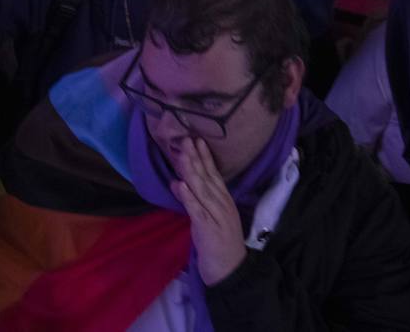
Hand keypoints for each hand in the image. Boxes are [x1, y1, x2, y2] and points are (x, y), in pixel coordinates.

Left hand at [171, 138, 246, 286]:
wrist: (230, 270)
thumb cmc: (218, 244)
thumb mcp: (207, 218)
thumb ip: (195, 200)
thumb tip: (179, 182)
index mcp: (224, 201)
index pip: (213, 175)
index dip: (205, 157)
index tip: (197, 139)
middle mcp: (222, 204)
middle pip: (207, 177)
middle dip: (195, 157)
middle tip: (186, 138)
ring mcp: (215, 215)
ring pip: (201, 189)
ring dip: (191, 170)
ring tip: (182, 153)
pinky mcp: (207, 228)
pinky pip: (196, 210)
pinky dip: (188, 196)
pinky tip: (180, 184)